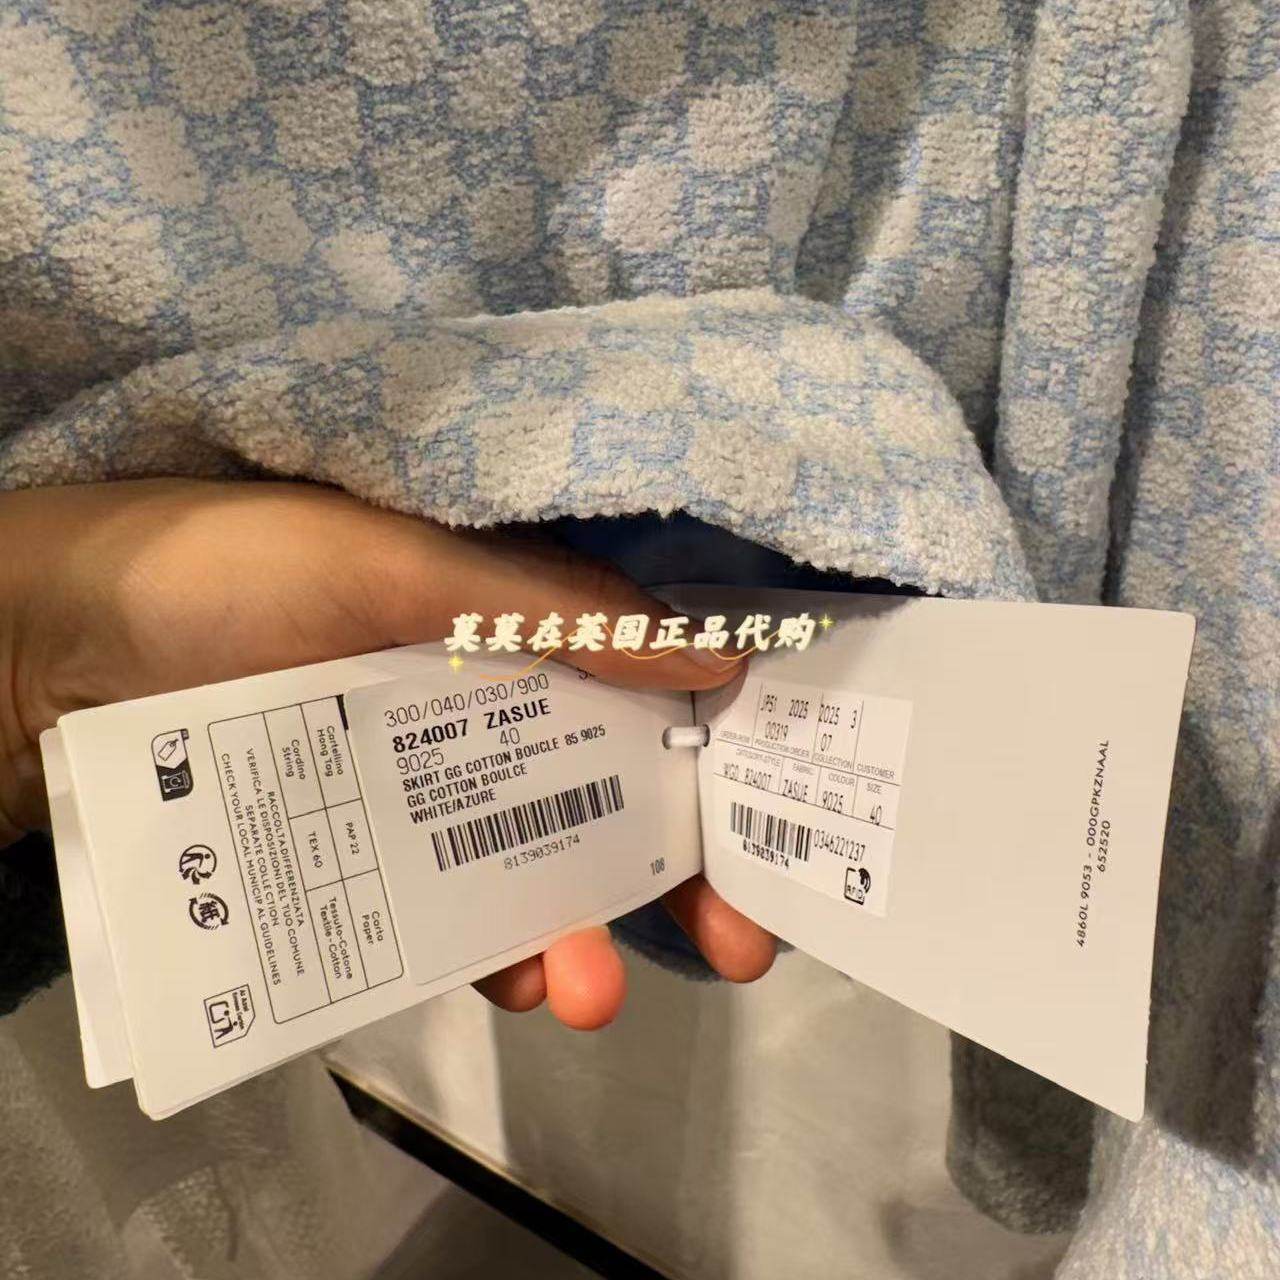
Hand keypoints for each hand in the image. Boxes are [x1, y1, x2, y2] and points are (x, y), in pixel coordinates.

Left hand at [0, 479, 774, 1027]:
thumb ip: (550, 611)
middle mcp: (493, 703)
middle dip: (692, 869)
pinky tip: (533, 982)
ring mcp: (434, 787)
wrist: (59, 651)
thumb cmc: (234, 574)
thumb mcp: (394, 565)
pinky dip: (504, 956)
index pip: (652, 678)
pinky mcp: (373, 856)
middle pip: (619, 789)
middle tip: (747, 941)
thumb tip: (720, 660)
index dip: (726, 740)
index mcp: (516, 618)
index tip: (792, 806)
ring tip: (599, 990)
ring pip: (547, 865)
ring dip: (596, 934)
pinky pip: (459, 918)